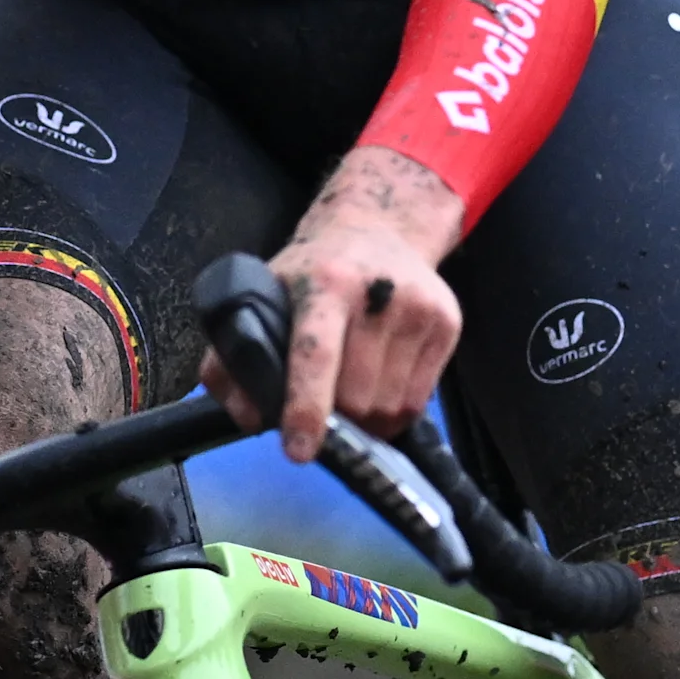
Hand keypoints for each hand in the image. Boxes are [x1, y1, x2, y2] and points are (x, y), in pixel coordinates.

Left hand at [202, 146, 463, 460]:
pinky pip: (418, 402)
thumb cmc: (313, 273)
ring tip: (352, 393)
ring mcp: (418, 308)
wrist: (381, 227)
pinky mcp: (447, 322)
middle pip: (356, 396)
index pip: (316, 354)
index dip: (306, 408)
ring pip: (390, 408)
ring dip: (366, 419)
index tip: (299, 451)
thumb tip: (249, 417)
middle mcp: (376, 293)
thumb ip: (232, 358)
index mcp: (323, 285)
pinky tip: (380, 384)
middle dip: (336, 417)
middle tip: (324, 406)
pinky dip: (394, 411)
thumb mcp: (262, 295)